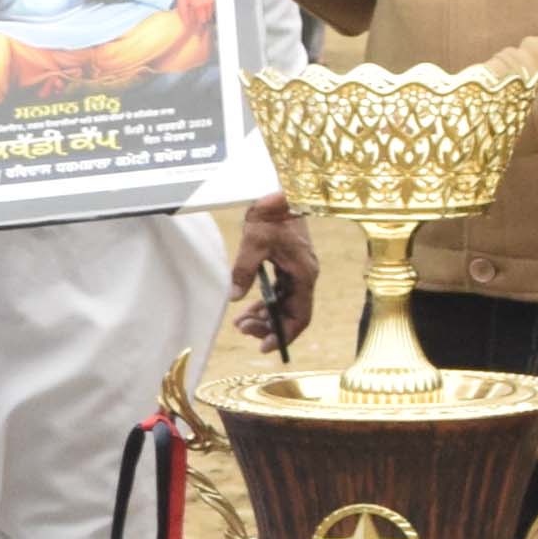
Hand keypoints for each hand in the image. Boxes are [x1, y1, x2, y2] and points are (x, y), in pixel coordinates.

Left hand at [236, 201, 319, 352]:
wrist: (281, 191)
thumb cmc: (272, 213)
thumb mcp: (254, 241)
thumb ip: (244, 270)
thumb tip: (232, 298)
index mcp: (304, 274)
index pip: (300, 316)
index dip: (285, 335)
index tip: (265, 347)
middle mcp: (304, 276)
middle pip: (291, 313)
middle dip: (269, 326)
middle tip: (242, 329)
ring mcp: (297, 271)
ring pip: (284, 305)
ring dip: (264, 316)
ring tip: (240, 323)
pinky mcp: (288, 265)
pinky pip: (279, 293)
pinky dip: (264, 302)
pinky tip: (246, 309)